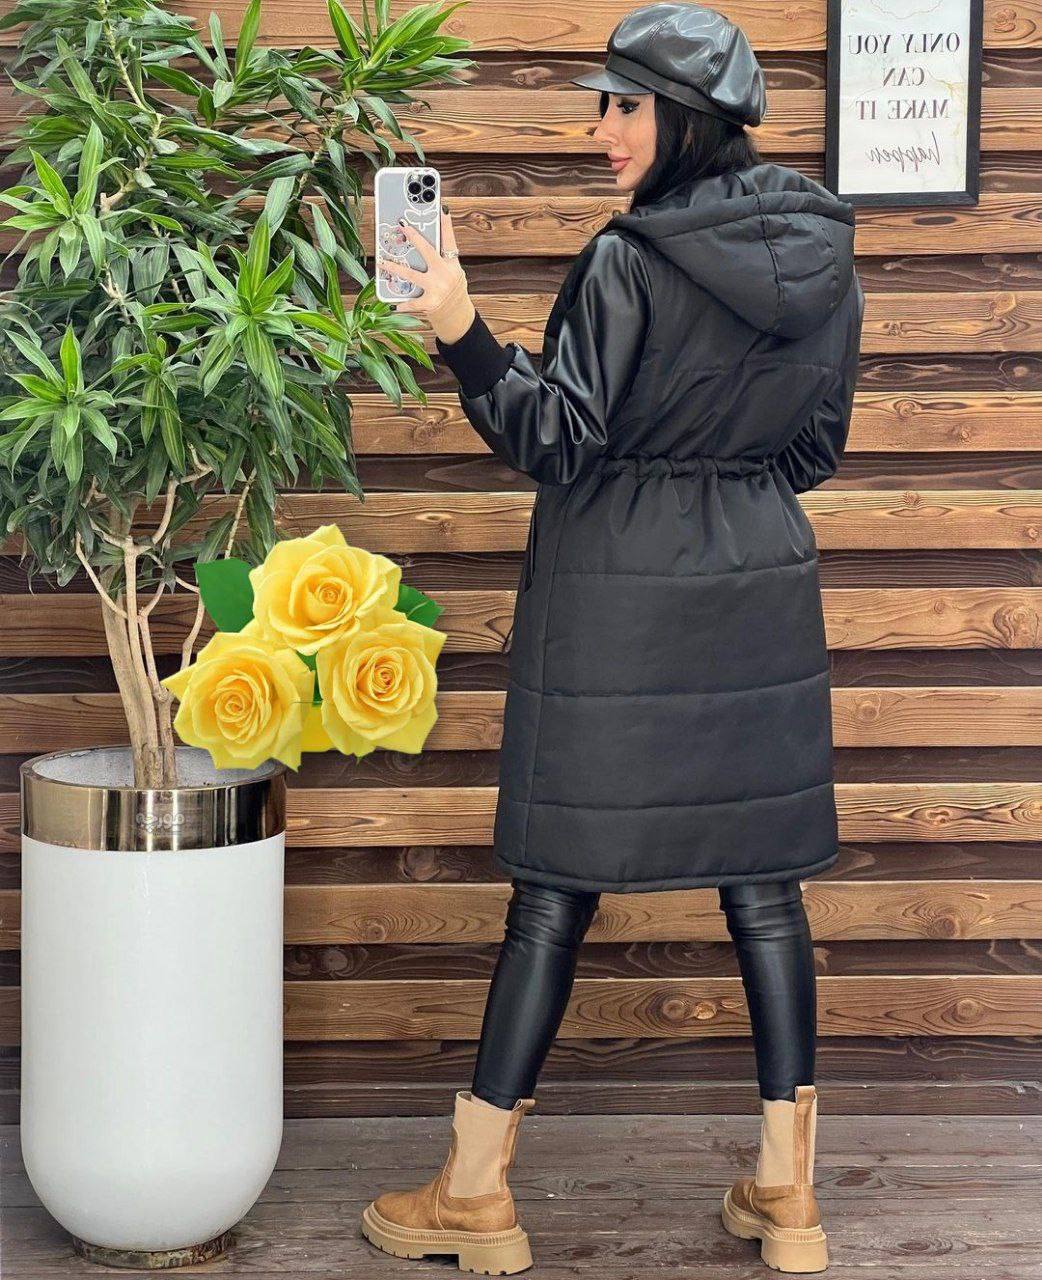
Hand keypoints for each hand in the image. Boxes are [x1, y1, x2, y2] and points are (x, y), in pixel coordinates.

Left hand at [383, 207, 475, 343]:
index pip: (450, 242)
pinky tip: (393, 305)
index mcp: (453, 266)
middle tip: (402, 225)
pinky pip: (411, 303)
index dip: (446, 225)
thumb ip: (441, 261)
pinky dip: (402, 305)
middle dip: (414, 237)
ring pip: (411, 274)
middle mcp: (445, 275)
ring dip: (394, 267)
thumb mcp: (453, 274)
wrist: (457, 316)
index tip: (442, 209)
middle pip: (428, 251)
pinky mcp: (429, 303)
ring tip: (382, 262)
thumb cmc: (451, 291)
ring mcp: (437, 289)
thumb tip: (421, 245)